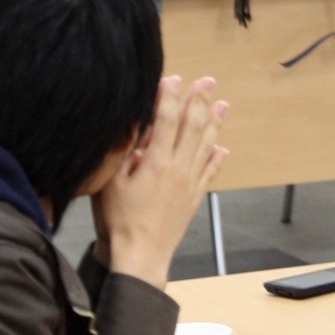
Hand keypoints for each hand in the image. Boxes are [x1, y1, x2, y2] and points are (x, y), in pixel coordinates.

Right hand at [97, 75, 228, 290]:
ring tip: (222, 104)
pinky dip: (217, 158)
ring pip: (206, 146)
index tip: (172, 78)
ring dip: (214, 123)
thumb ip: (125, 152)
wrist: (141, 256)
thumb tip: (135, 127)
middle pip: (192, 127)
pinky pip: (210, 173)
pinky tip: (222, 149)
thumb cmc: (119, 221)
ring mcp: (189, 184)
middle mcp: (178, 169)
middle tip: (207, 81)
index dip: (169, 96)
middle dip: (199, 101)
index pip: (165, 119)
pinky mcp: (193, 198)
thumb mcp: (112, 181)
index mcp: (155, 162)